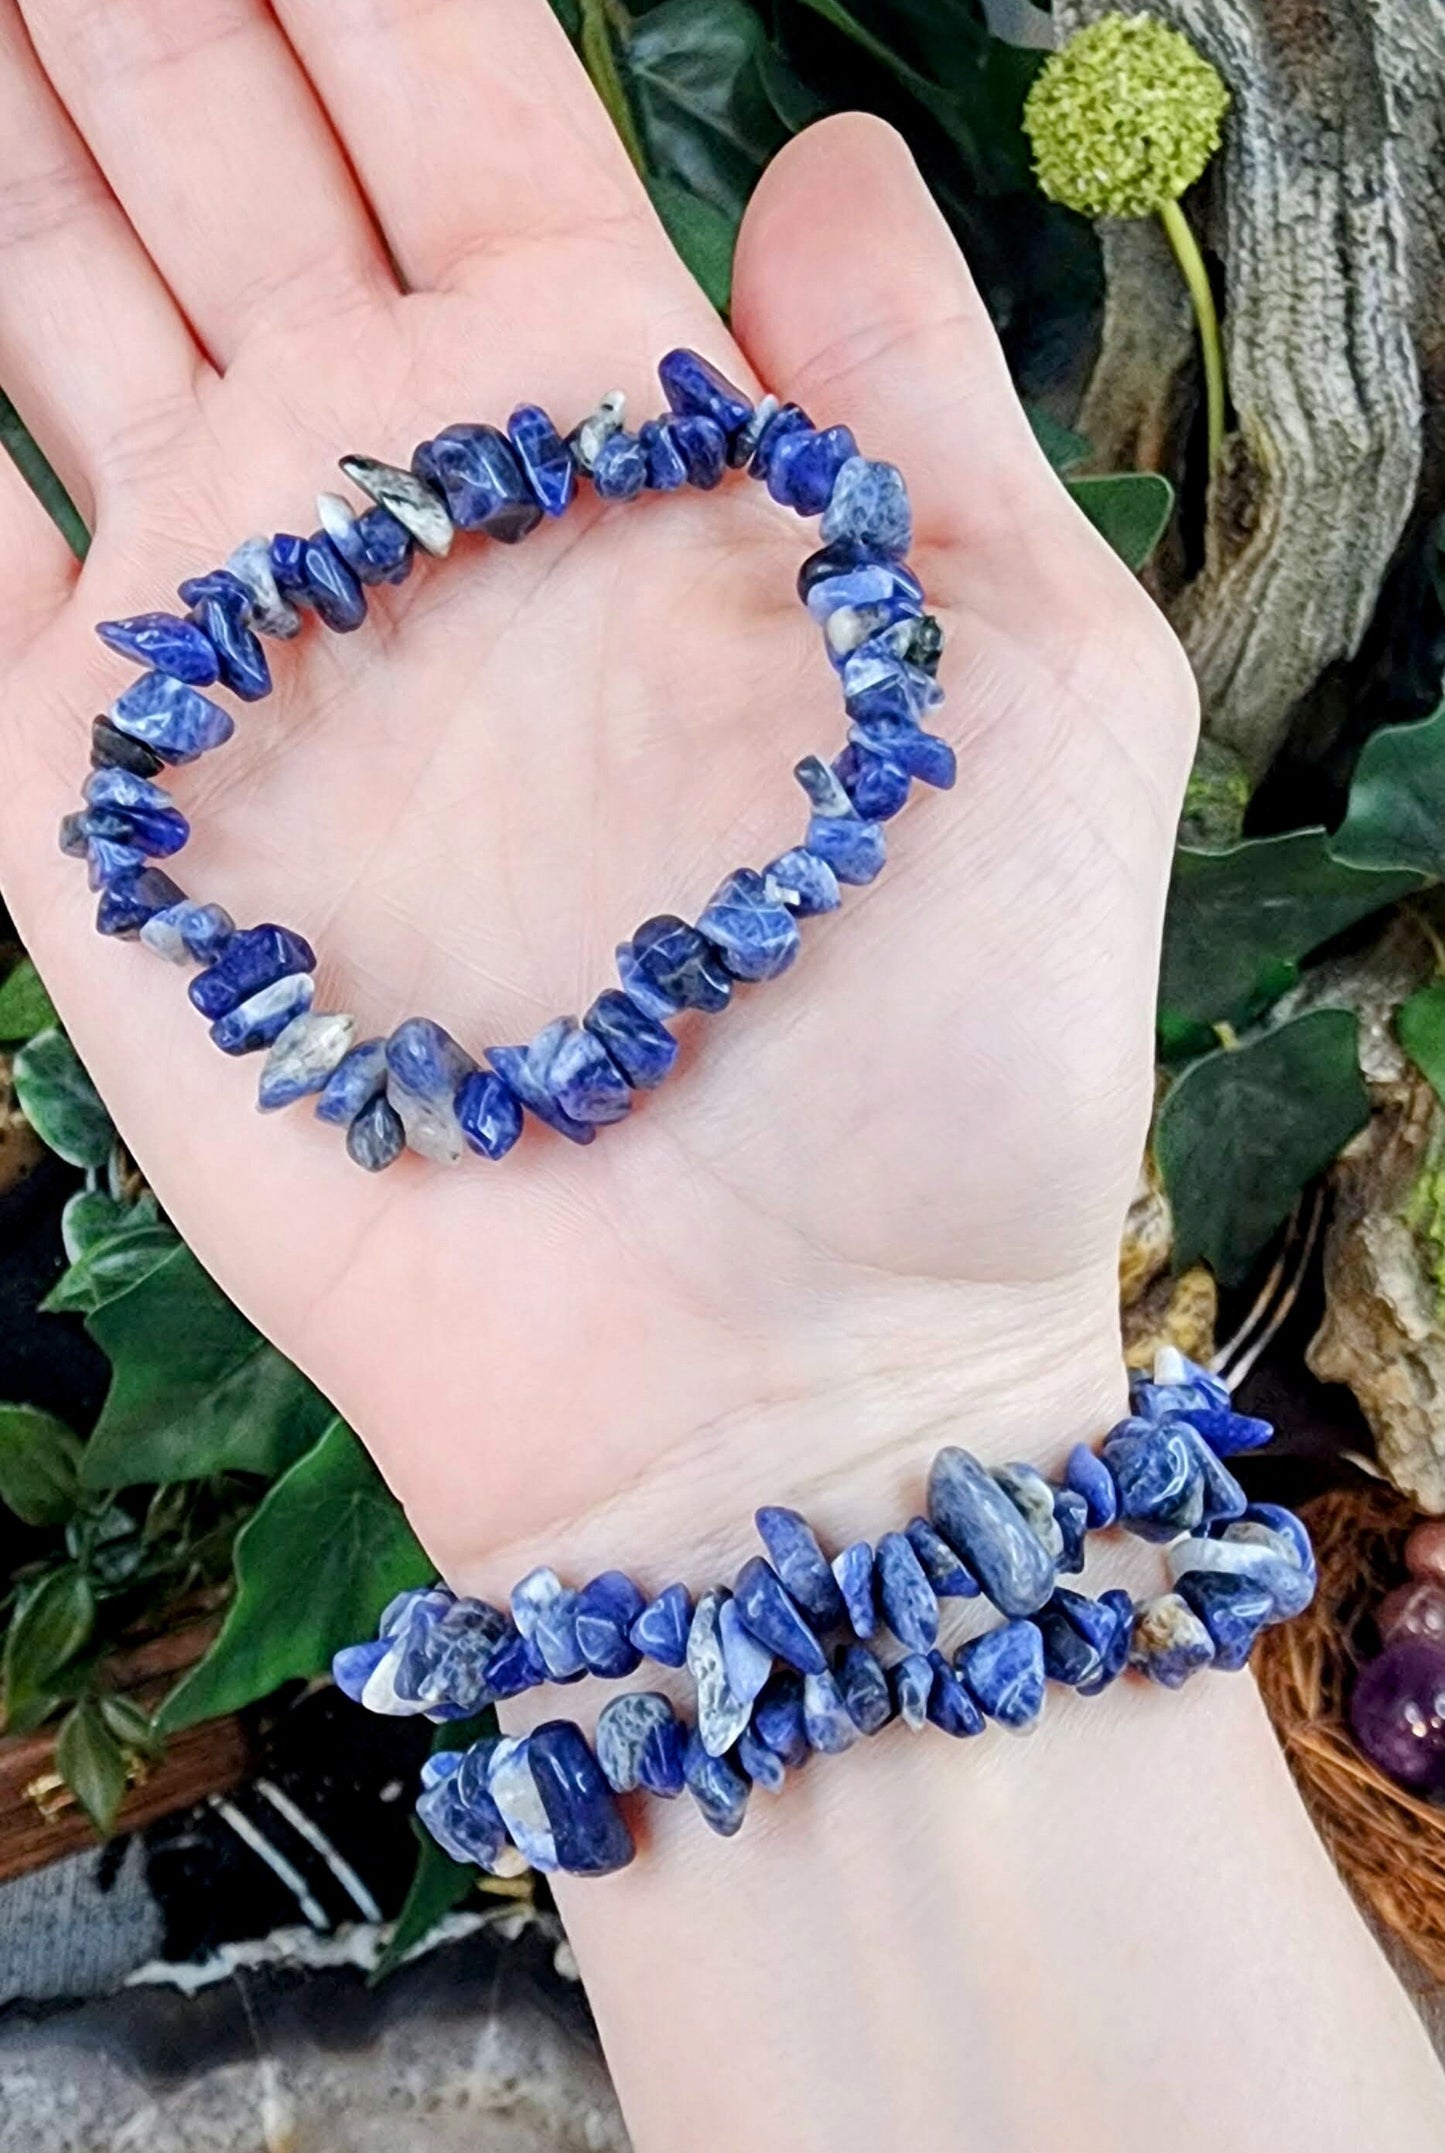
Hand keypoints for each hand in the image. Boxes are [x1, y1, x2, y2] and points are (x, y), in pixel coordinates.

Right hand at [0, 0, 1193, 1585]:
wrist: (766, 1362)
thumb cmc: (941, 1049)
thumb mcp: (1022, 684)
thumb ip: (917, 410)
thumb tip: (817, 160)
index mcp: (614, 428)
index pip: (448, 90)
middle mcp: (404, 510)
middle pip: (224, 157)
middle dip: (139, 17)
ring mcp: (238, 657)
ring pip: (66, 309)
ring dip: (14, 152)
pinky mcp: (103, 822)